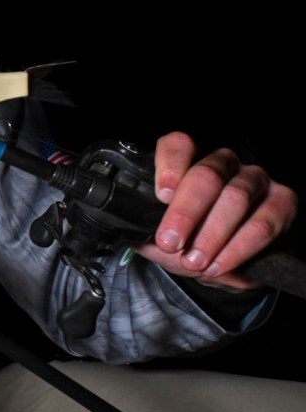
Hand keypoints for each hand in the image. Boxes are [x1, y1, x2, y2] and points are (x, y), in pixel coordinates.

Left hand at [134, 131, 297, 289]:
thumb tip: (127, 232)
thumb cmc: (190, 242)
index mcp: (189, 163)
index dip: (170, 166)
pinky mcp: (282, 202)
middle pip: (206, 175)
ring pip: (234, 197)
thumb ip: (144, 231)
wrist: (228, 265)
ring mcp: (254, 179)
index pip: (179, 146)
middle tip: (170, 241)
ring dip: (212, 234)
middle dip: (186, 212)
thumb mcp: (160, 238)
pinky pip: (262, 223)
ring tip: (194, 261)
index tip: (161, 196)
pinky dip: (238, 248)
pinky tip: (220, 265)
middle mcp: (223, 164)